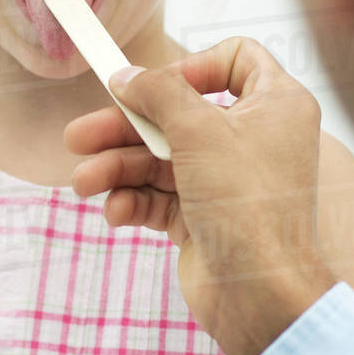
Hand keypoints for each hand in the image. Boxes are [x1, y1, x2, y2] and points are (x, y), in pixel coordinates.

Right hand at [65, 37, 337, 354]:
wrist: (259, 294)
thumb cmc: (248, 206)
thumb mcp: (199, 130)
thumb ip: (157, 93)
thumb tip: (126, 75)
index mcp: (275, 106)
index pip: (237, 59)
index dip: (194, 66)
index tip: (158, 86)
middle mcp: (253, 139)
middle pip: (177, 115)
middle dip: (125, 127)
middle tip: (78, 136)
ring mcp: (226, 181)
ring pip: (160, 160)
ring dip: (118, 169)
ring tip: (83, 182)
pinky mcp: (204, 217)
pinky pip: (160, 197)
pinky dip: (134, 201)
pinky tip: (116, 212)